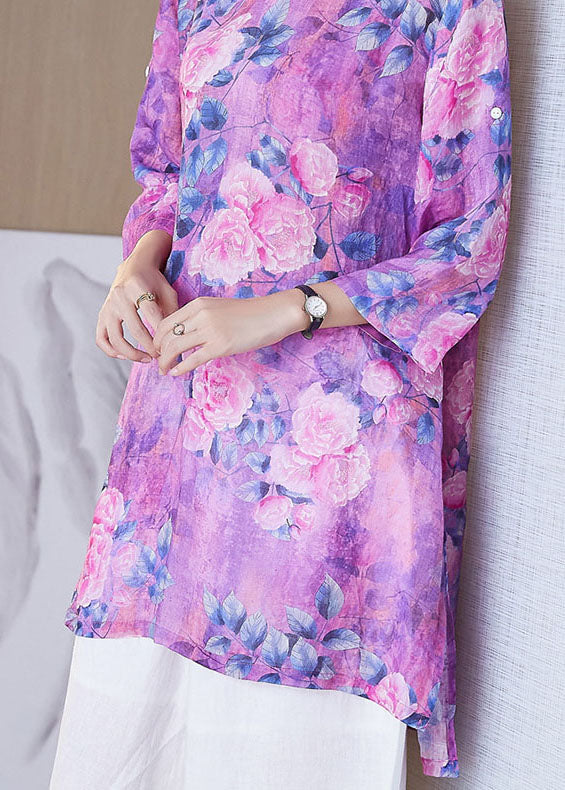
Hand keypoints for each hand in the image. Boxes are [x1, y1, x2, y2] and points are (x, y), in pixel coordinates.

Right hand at [96, 232, 178, 361]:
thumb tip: (178, 340)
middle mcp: (120, 297)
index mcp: (138, 288)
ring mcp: (108, 306)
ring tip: (146, 359)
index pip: (153, 317)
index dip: (163, 335)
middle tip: (161, 356)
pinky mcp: (102, 314)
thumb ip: (173, 313)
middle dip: (151, 347)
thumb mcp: (168, 292)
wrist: (134, 267)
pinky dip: (111, 351)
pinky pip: (101, 338)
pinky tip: (125, 356)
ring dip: (132, 354)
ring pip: (116, 338)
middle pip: (136, 330)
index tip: (172, 347)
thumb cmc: (155, 282)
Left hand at [153, 289, 309, 375]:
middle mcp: (200, 315)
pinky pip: (192, 359)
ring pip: (175, 347)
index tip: (158, 348)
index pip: (167, 322)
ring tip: (164, 370)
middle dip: (158, 351)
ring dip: (165, 361)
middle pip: (166, 335)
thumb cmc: (249, 314)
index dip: (158, 338)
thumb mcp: (219, 308)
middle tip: (158, 361)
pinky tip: (176, 373)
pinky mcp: (220, 346)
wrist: (273, 314)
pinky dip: (180, 367)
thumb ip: (201, 317)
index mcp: (198, 304)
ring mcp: (210, 331)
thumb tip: (187, 334)